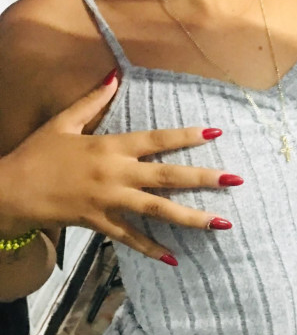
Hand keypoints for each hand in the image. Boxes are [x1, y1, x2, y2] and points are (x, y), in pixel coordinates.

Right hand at [0, 74, 240, 262]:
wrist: (8, 191)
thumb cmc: (35, 155)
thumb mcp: (62, 122)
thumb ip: (92, 101)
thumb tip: (114, 76)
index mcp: (109, 146)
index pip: (156, 140)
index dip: (186, 137)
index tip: (215, 133)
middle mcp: (115, 174)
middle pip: (168, 177)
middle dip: (204, 178)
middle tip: (235, 180)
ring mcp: (109, 201)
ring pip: (158, 211)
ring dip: (192, 217)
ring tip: (221, 223)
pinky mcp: (99, 223)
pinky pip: (130, 238)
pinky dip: (152, 249)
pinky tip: (175, 258)